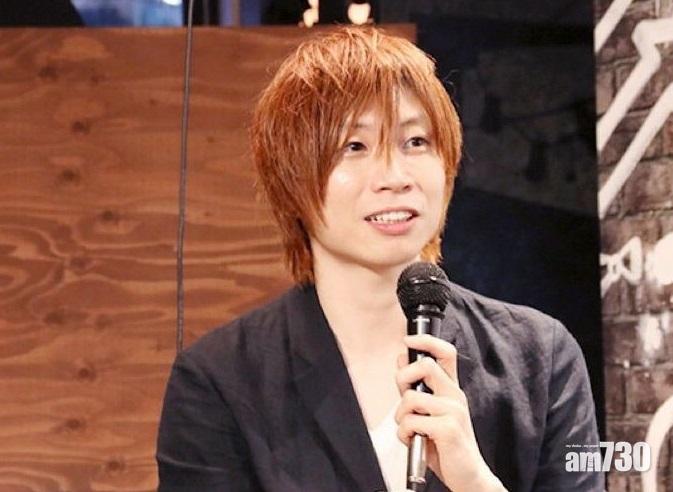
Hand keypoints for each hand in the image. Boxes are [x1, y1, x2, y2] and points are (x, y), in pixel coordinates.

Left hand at [395, 334, 506, 491]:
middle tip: (404, 398)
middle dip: (403, 378)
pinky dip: (404, 433)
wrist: (467, 475)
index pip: (445, 352)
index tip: (408, 340)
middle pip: (426, 365)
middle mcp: (455, 396)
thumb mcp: (430, 411)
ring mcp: (453, 411)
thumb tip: (402, 360)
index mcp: (451, 389)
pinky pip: (411, 421)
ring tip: (409, 429)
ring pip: (411, 397)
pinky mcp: (448, 429)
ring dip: (400, 416)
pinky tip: (413, 439)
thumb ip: (417, 387)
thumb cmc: (446, 444)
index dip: (426, 341)